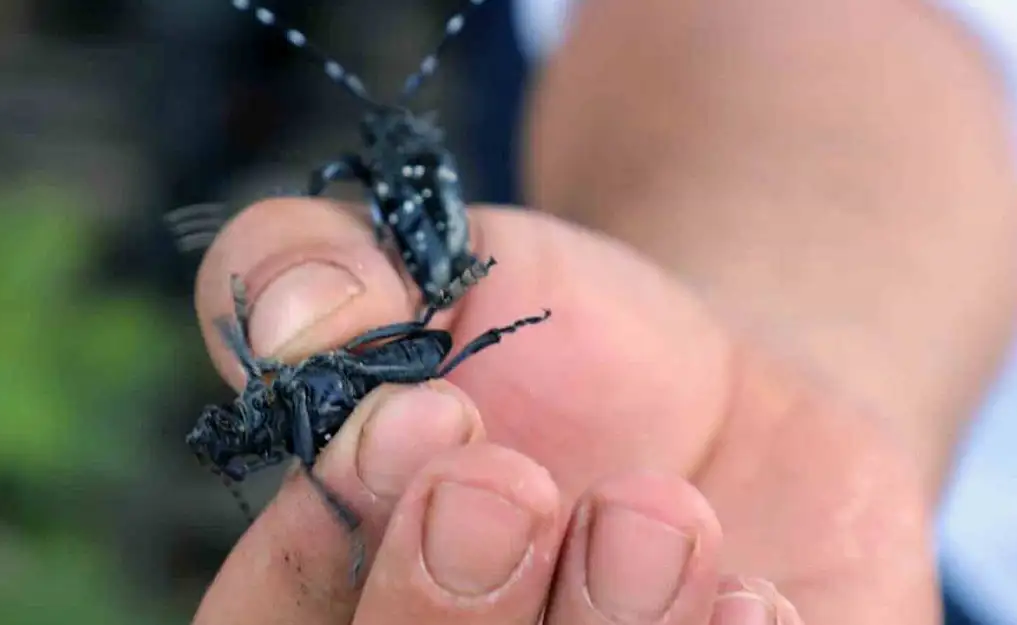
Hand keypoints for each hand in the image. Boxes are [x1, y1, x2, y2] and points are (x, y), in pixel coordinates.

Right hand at [185, 198, 933, 624]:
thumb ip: (317, 259)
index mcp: (344, 575)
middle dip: (444, 607)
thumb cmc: (558, 334)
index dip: (312, 548)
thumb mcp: (442, 259)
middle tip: (512, 483)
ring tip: (658, 512)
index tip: (410, 419)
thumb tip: (293, 323)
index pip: (265, 618)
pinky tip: (750, 594)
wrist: (725, 392)